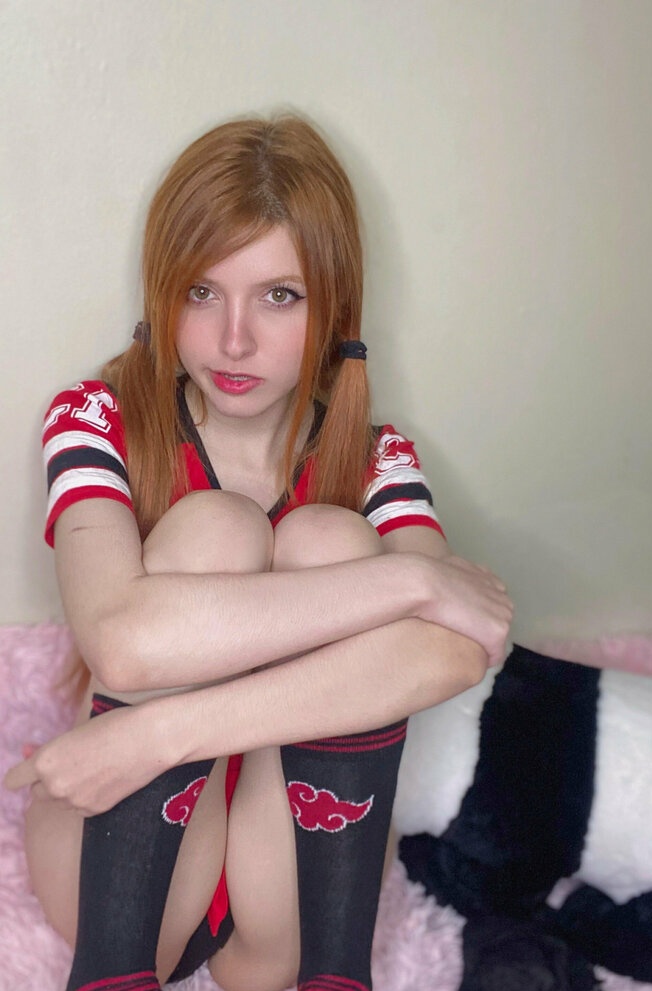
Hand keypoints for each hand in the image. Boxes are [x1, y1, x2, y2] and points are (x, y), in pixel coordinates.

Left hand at [3, 705, 172, 814]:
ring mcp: (74, 801)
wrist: (151, 739)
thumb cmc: (113, 726)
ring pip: (57, 801)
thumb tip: (27, 752)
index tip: (30, 770)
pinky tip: (102, 779)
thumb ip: (48, 749)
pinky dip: (84, 797)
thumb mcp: (75, 733)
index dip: (22, 774)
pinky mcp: (93, 810)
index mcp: (45, 761)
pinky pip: (77, 808)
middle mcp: (55, 785)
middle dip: (47, 781)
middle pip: (35, 792)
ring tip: (91, 768)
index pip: (14, 780)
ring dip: (65, 790)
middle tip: (71, 762)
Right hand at [415, 553, 512, 666]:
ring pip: (497, 639)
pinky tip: (467, 662)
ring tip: (462, 649)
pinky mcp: (497, 633)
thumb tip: (448, 575)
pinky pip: (495, 656)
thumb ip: (459, 573)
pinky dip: (484, 660)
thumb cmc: (429, 574)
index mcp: (491, 582)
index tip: (461, 622)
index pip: (493, 605)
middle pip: (498, 622)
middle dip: (482, 630)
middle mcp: (502, 596)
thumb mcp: (447, 565)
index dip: (477, 616)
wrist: (424, 584)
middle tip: (460, 637)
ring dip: (483, 645)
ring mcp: (502, 615)